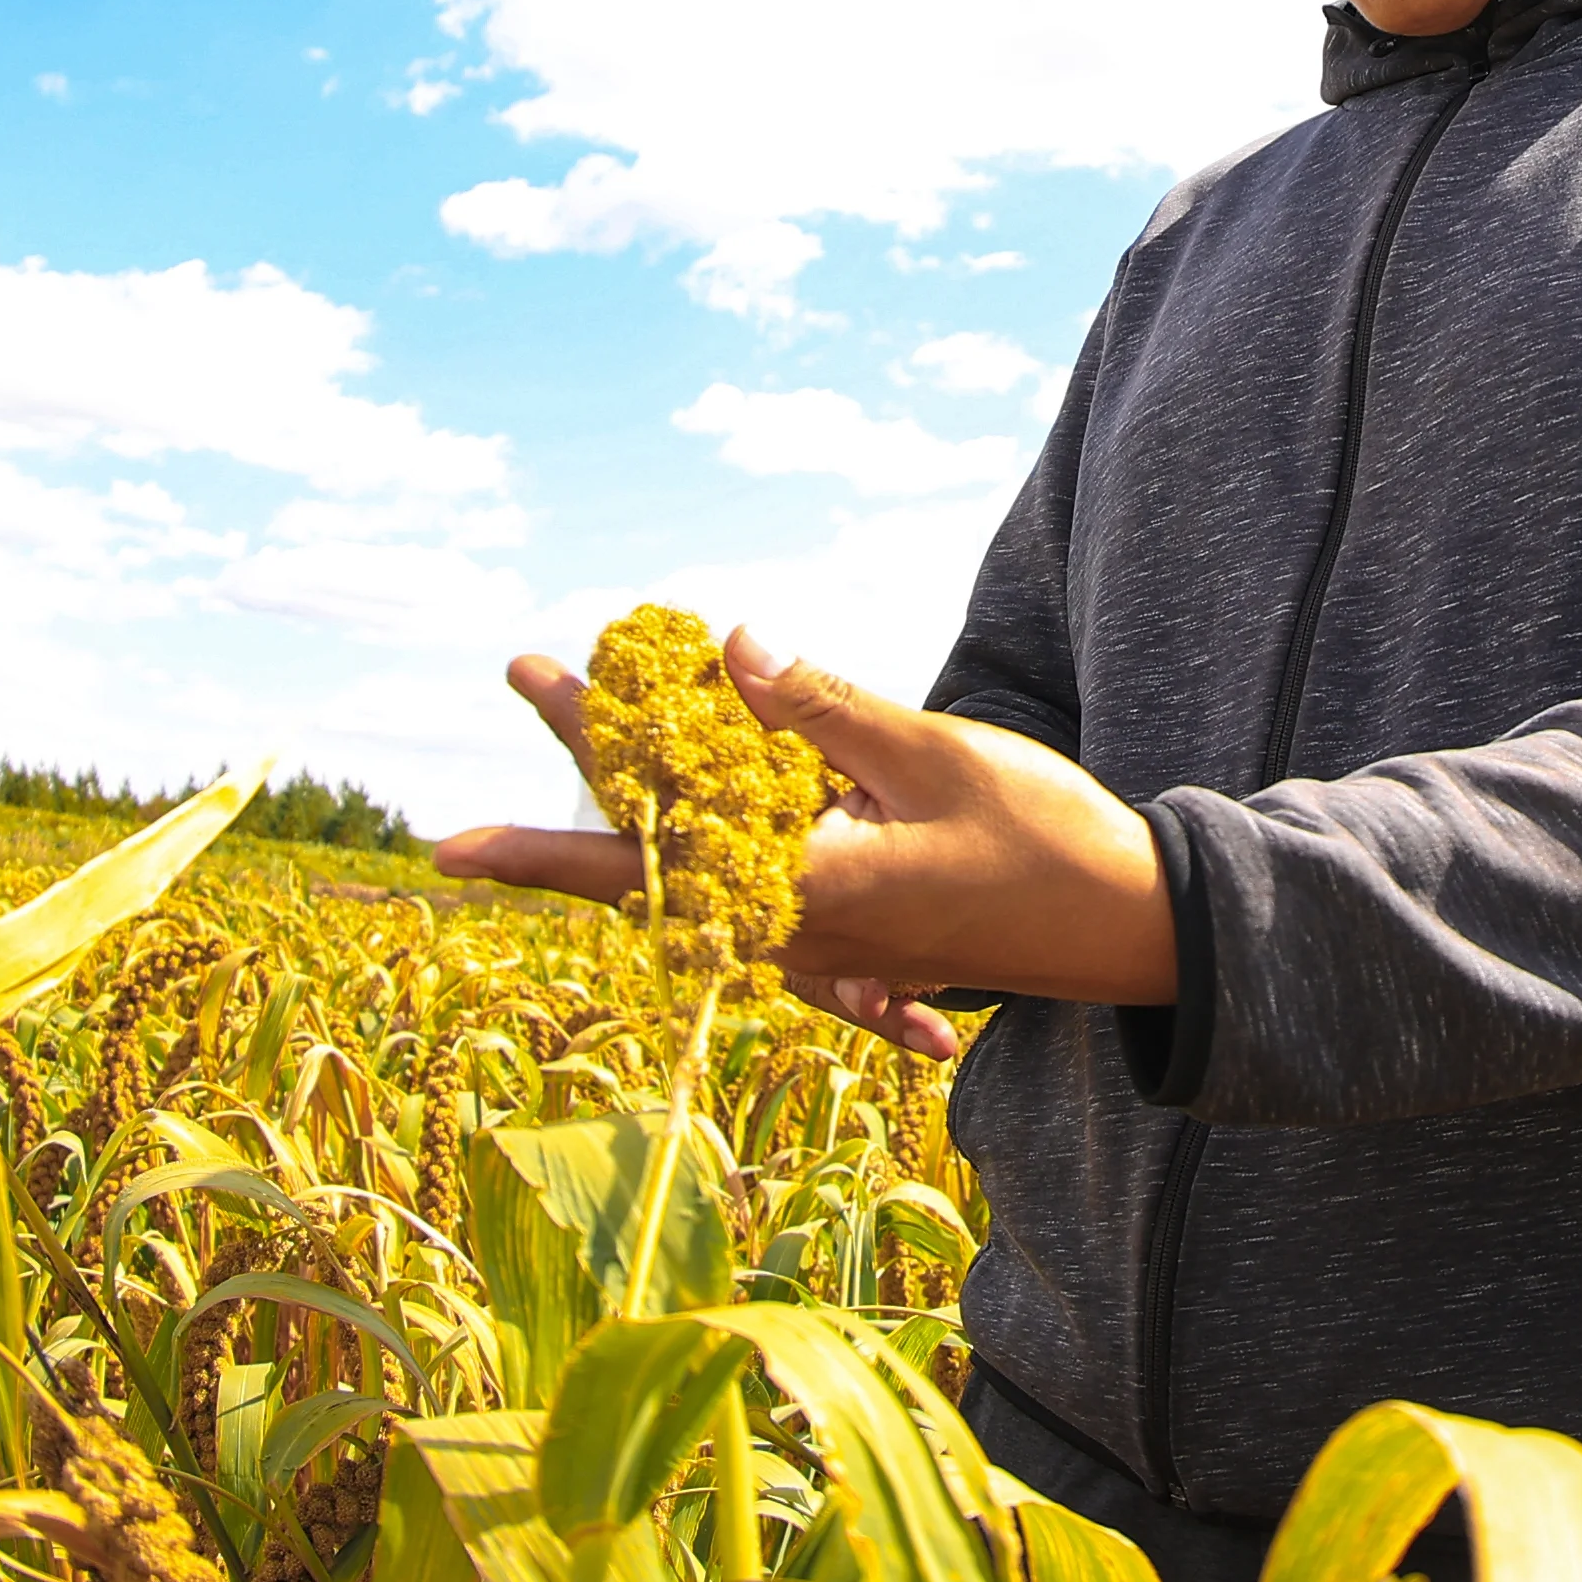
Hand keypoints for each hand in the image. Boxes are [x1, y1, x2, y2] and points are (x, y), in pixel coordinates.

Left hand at [435, 630, 1174, 1058]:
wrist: (1129, 928)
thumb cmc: (1041, 842)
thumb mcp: (929, 752)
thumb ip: (821, 707)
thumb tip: (728, 649)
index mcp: (801, 890)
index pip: (643, 860)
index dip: (542, 848)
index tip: (453, 843)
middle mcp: (795, 924)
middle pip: (656, 842)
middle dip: (591, 752)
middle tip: (531, 668)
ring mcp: (823, 931)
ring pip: (704, 854)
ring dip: (655, 776)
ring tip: (610, 692)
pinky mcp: (853, 924)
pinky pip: (760, 870)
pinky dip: (726, 813)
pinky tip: (719, 758)